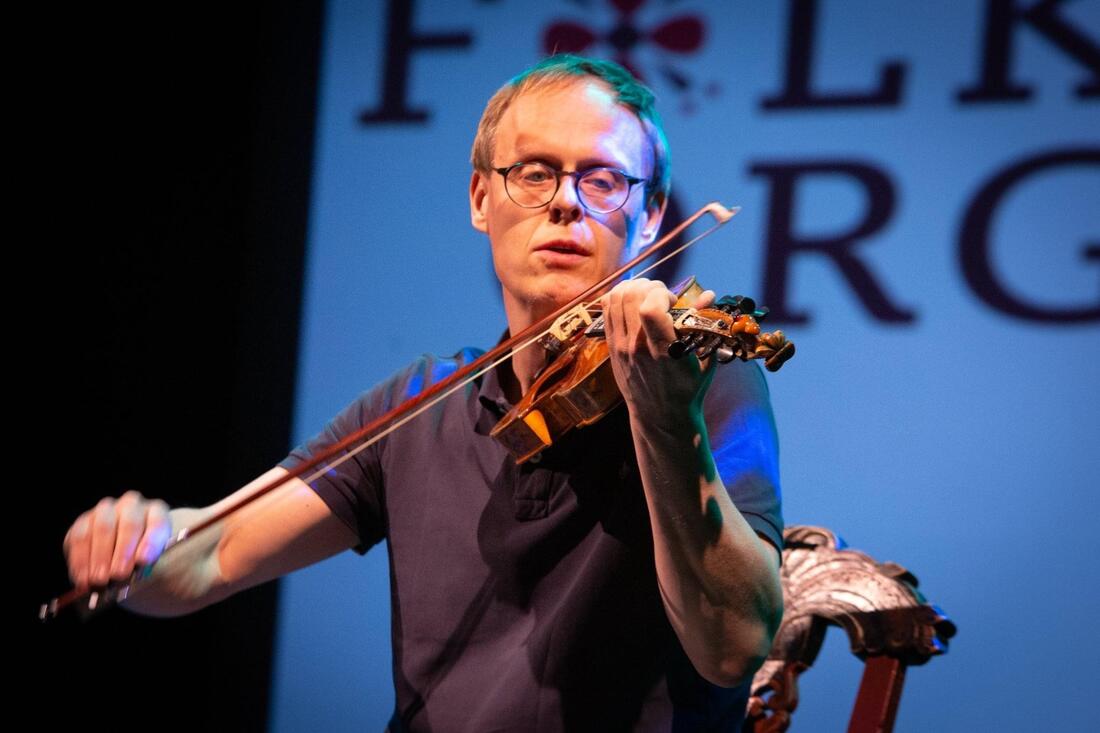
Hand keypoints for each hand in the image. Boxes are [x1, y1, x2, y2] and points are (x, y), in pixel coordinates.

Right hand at [63, 491, 171, 590]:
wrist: (119, 553)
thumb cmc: (140, 556)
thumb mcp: (150, 560)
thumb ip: (147, 563)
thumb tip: (137, 572)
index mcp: (156, 512)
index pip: (158, 523)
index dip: (151, 542)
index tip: (143, 561)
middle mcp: (131, 506)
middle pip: (130, 524)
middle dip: (123, 552)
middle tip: (118, 575)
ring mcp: (106, 511)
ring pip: (102, 529)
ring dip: (100, 557)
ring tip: (100, 580)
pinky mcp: (83, 521)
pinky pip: (80, 537)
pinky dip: (81, 561)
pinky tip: (84, 578)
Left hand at [600, 278, 716, 424]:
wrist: (660, 416)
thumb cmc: (687, 389)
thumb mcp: (702, 359)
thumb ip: (704, 324)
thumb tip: (709, 294)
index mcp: (663, 352)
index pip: (649, 309)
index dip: (661, 293)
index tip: (673, 301)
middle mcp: (636, 347)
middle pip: (630, 296)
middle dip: (650, 286)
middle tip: (663, 297)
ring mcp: (620, 346)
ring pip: (615, 297)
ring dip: (634, 288)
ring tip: (648, 296)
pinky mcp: (611, 346)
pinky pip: (606, 308)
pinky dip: (619, 296)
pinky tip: (634, 302)